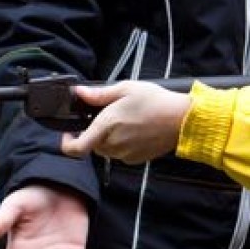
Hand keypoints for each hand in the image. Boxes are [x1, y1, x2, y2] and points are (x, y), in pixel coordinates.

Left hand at [60, 82, 189, 162]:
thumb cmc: (156, 101)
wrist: (182, 120)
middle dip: (94, 132)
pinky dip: (123, 143)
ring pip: (107, 149)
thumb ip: (99, 94)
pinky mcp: (136, 159)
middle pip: (92, 145)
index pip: (76, 148)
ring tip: (126, 120)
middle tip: (108, 115)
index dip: (67, 143)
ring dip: (109, 138)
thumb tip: (79, 93)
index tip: (69, 133)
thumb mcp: (126, 89)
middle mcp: (113, 144)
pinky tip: (136, 130)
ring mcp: (125, 155)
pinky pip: (121, 153)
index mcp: (105, 127)